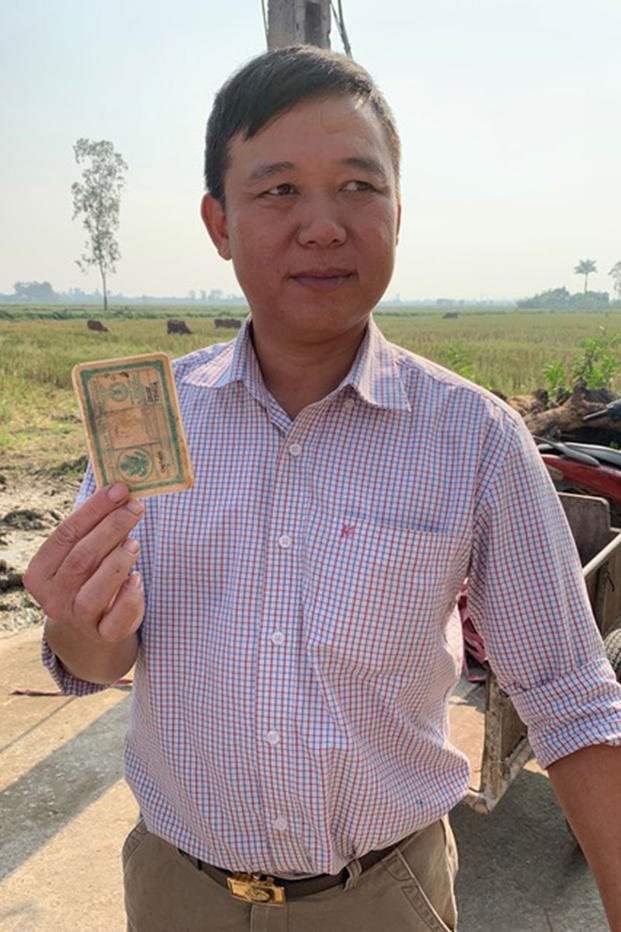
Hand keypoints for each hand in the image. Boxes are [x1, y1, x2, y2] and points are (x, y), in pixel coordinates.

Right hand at [24, 482, 144, 644]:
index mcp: (40, 573)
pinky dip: (130, 597)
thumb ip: (93, 529)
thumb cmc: (89, 578)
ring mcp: (76, 619)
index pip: (65, 535)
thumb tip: (120, 490)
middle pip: (81, 559)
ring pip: (94, 591)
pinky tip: (138, 580)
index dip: (94, 510)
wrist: (91, 629)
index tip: (119, 490)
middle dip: (111, 528)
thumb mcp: (83, 554)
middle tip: (136, 507)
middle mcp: (52, 597)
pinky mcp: (102, 635)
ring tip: (135, 542)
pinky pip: (116, 619)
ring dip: (118, 562)